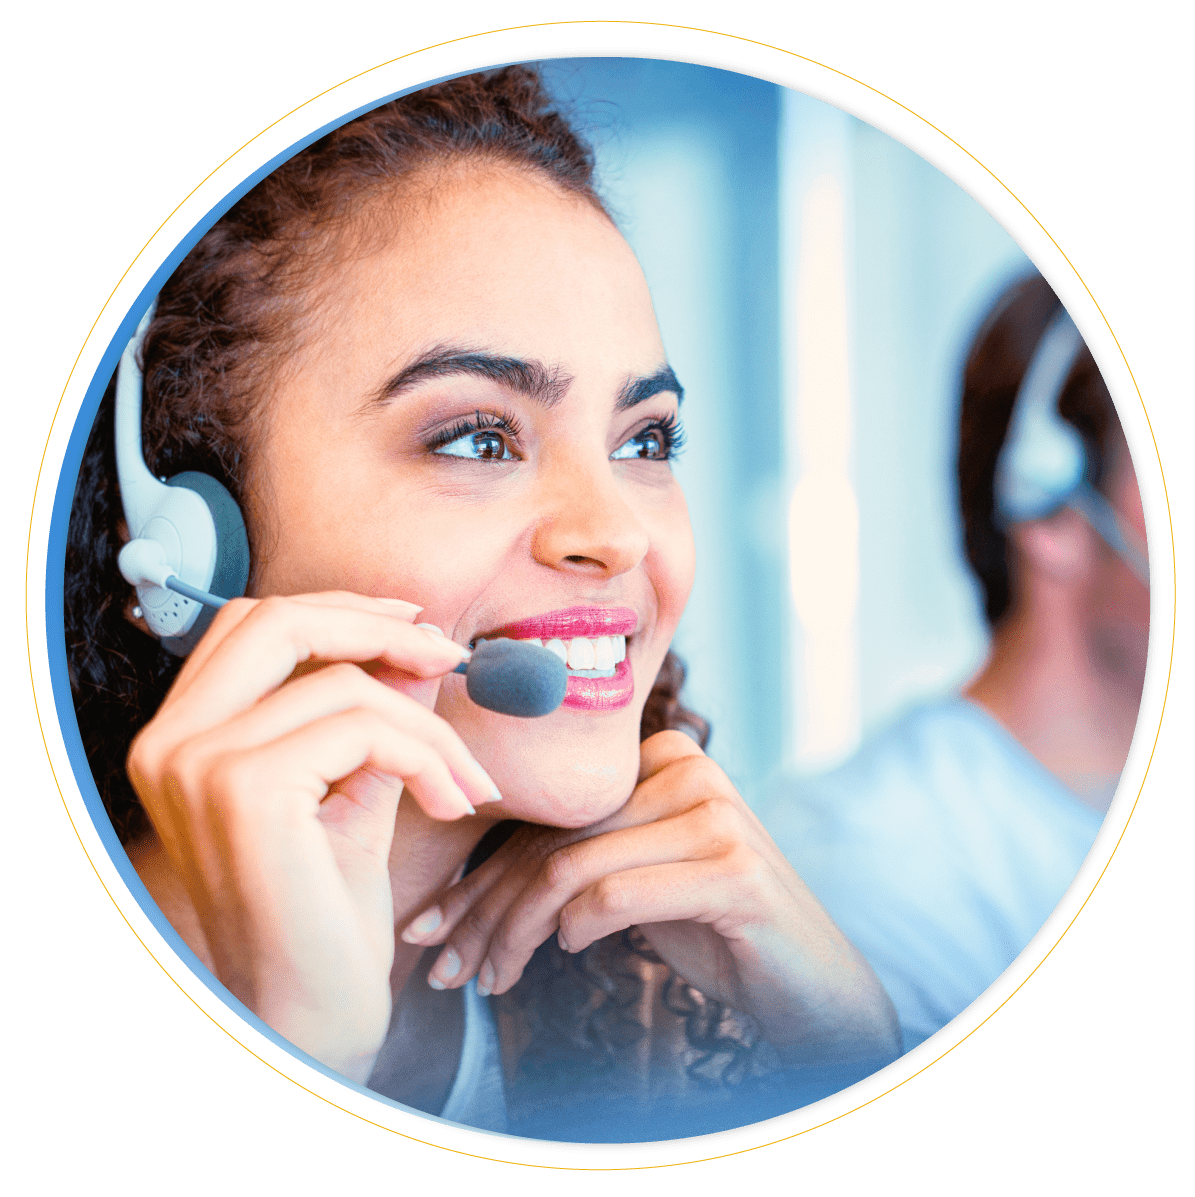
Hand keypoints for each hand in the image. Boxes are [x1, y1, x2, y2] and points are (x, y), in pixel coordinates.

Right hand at [126, 591, 499, 1081]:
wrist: (311, 1015)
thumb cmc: (326, 914)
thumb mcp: (353, 789)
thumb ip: (374, 714)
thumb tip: (420, 644)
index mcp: (183, 739)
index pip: (253, 626)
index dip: (340, 612)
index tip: (414, 627)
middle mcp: (170, 744)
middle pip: (278, 621)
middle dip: (379, 627)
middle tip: (451, 657)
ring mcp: (199, 765)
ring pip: (346, 684)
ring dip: (429, 725)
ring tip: (465, 779)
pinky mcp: (245, 792)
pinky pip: (366, 729)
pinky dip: (427, 757)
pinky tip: (452, 804)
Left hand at [399, 731, 899, 1067]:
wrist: (811, 979)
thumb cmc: (715, 927)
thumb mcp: (641, 878)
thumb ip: (583, 857)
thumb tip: (471, 891)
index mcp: (664, 758)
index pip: (550, 817)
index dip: (481, 874)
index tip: (432, 925)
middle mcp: (691, 771)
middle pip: (555, 840)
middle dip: (485, 909)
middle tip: (440, 963)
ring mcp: (716, 816)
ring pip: (573, 869)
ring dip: (515, 933)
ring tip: (488, 978)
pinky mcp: (732, 869)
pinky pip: (617, 894)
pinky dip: (576, 928)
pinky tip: (565, 952)